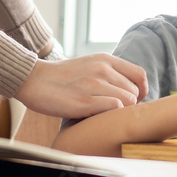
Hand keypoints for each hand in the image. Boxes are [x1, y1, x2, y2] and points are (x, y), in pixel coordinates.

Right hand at [14, 54, 147, 118]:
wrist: (34, 80)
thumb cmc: (62, 77)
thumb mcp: (90, 65)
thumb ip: (109, 73)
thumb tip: (130, 90)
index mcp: (106, 60)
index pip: (140, 75)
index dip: (142, 91)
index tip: (134, 100)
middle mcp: (103, 69)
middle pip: (135, 92)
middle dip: (128, 104)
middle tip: (113, 110)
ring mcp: (94, 85)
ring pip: (127, 101)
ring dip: (119, 111)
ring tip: (103, 113)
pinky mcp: (84, 101)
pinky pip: (114, 108)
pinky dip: (111, 115)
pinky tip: (97, 116)